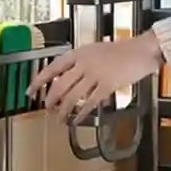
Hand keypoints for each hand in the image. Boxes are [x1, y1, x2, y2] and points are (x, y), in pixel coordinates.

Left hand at [27, 30, 163, 124]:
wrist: (140, 51)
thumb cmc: (120, 50)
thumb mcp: (95, 51)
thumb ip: (81, 63)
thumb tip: (68, 80)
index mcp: (79, 53)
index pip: (53, 67)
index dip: (39, 80)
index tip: (30, 91)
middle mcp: (84, 63)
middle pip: (60, 85)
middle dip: (50, 100)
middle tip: (46, 109)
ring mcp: (95, 74)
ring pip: (72, 96)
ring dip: (64, 110)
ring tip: (59, 119)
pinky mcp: (107, 85)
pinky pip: (90, 102)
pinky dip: (82, 113)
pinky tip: (77, 119)